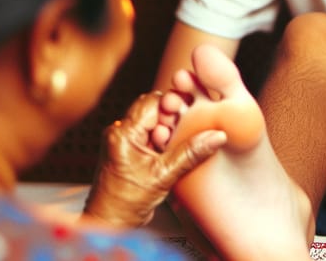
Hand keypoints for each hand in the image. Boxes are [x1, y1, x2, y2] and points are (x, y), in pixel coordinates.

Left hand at [83, 89, 225, 227]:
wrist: (109, 224)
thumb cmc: (127, 203)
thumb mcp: (164, 176)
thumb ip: (191, 153)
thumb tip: (216, 136)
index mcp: (123, 133)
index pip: (152, 102)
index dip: (172, 105)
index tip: (187, 115)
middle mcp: (118, 131)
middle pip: (151, 108)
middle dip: (170, 118)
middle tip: (179, 135)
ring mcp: (120, 138)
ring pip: (150, 119)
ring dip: (165, 129)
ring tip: (169, 149)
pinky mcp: (124, 147)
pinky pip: (145, 132)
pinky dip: (159, 139)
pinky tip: (165, 154)